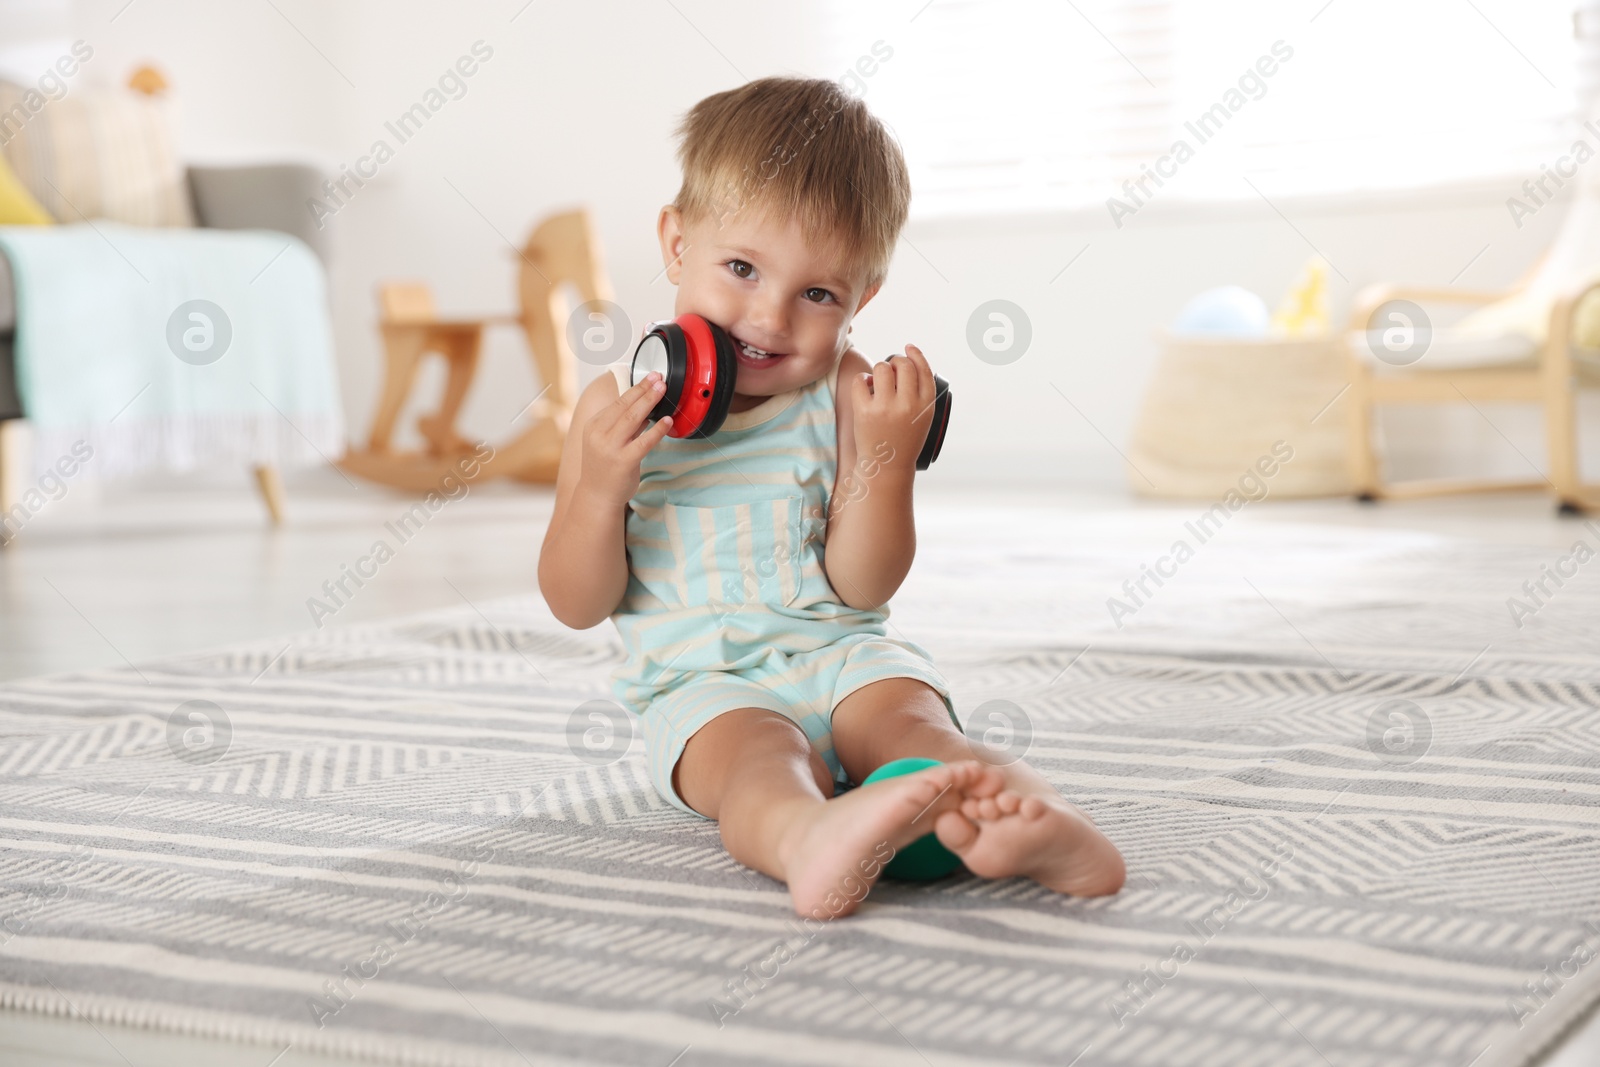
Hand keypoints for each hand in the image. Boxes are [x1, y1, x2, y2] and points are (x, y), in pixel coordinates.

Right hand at [578, 372, 673, 506]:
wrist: (597, 495)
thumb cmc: (604, 467)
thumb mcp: (607, 441)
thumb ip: (624, 425)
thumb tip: (645, 406)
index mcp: (594, 426)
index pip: (617, 402)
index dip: (636, 388)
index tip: (649, 377)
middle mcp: (599, 435)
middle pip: (625, 407)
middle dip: (644, 390)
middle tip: (659, 379)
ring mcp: (611, 448)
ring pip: (632, 419)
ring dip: (649, 402)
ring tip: (663, 391)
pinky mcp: (624, 461)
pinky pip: (644, 442)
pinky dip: (657, 429)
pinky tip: (667, 421)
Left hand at [851, 344, 934, 472]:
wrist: (887, 467)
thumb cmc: (905, 439)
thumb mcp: (923, 418)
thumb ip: (920, 393)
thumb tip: (906, 360)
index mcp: (926, 406)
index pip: (923, 369)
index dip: (916, 354)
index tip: (908, 348)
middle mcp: (908, 405)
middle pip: (903, 364)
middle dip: (895, 362)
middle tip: (890, 372)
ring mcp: (886, 408)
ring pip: (882, 368)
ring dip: (879, 371)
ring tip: (877, 382)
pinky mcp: (865, 412)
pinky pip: (861, 380)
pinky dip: (862, 380)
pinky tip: (865, 388)